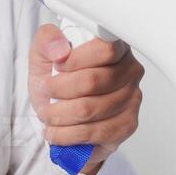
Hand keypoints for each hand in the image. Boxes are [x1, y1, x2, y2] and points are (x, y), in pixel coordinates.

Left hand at [28, 23, 144, 174]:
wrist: (57, 108)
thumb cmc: (56, 77)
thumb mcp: (44, 52)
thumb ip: (47, 40)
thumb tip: (60, 50)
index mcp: (115, 45)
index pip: (105, 49)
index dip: (75, 60)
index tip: (56, 66)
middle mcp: (130, 71)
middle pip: (93, 81)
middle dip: (59, 90)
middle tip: (44, 92)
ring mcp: (132, 99)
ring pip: (90, 109)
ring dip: (60, 115)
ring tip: (47, 114)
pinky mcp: (127, 125)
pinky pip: (96, 133)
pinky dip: (69, 134)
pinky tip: (58, 131)